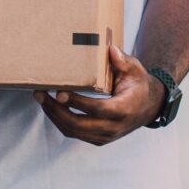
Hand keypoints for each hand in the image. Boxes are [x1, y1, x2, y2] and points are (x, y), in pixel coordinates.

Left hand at [34, 45, 164, 145]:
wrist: (150, 106)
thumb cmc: (138, 84)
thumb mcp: (134, 69)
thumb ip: (122, 60)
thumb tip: (110, 49)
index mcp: (123, 109)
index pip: (97, 109)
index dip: (77, 102)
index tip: (59, 92)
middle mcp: (114, 127)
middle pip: (79, 124)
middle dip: (56, 109)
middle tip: (39, 94)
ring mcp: (106, 136)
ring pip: (74, 131)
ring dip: (54, 115)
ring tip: (40, 98)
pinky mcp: (99, 138)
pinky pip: (75, 133)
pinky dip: (60, 121)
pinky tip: (50, 106)